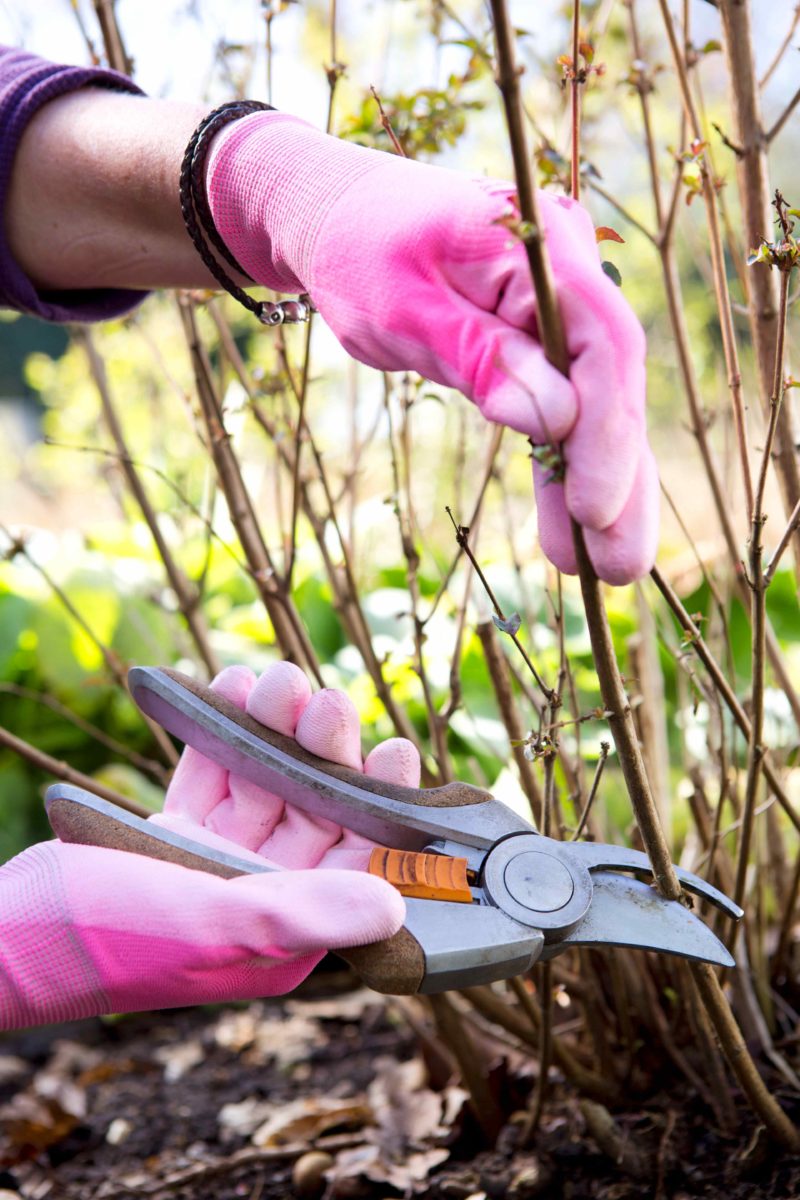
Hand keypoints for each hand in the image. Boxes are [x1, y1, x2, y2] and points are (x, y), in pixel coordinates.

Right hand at [0, 663, 417, 1029]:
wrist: (6, 937)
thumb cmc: (106, 938)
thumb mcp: (213, 919)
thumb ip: (305, 910)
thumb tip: (396, 902)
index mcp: (283, 928)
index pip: (356, 861)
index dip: (381, 805)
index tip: (391, 747)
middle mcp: (258, 895)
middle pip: (312, 811)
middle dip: (321, 751)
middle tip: (319, 698)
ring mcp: (214, 864)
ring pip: (265, 785)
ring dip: (272, 731)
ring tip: (270, 678)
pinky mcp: (172, 836)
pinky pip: (214, 777)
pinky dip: (222, 736)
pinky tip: (230, 688)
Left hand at [207, 114, 657, 584]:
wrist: (336, 219)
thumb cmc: (358, 252)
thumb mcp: (402, 308)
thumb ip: (477, 358)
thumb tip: (553, 421)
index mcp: (539, 248)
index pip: (601, 344)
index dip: (606, 431)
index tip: (593, 508)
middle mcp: (567, 276)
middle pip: (614, 385)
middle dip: (620, 479)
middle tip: (619, 567)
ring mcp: (560, 312)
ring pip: (598, 409)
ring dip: (604, 489)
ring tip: (608, 570)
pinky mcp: (542, 346)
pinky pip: (565, 413)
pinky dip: (564, 470)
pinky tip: (570, 532)